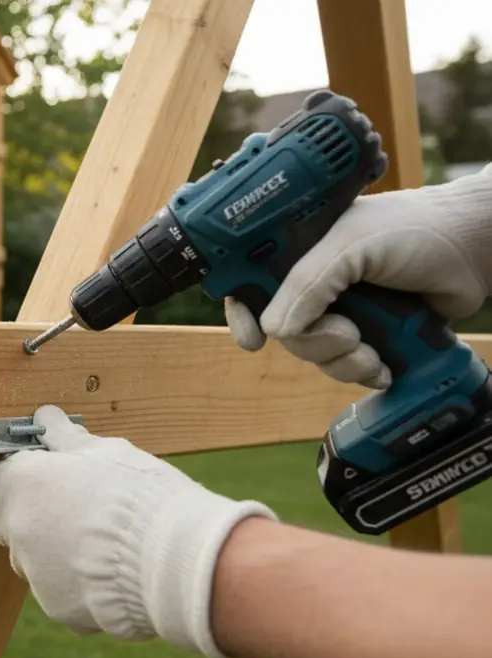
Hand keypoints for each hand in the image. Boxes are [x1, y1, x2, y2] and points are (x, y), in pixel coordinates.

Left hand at [0, 406, 276, 657]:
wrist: (173, 559)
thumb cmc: (142, 496)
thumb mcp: (107, 452)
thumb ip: (66, 438)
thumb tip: (47, 419)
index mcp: (22, 483)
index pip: (1, 477)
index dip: (25, 476)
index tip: (49, 476)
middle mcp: (16, 528)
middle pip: (13, 520)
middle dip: (38, 515)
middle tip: (80, 510)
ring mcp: (33, 572)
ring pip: (34, 559)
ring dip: (55, 552)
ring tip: (103, 545)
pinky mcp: (56, 607)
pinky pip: (59, 591)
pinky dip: (77, 584)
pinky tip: (112, 572)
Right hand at [226, 164, 491, 389]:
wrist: (475, 250)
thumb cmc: (415, 229)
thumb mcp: (351, 246)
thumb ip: (308, 284)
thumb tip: (275, 329)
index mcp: (298, 251)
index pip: (249, 284)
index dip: (244, 313)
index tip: (253, 339)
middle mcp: (315, 283)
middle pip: (283, 332)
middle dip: (313, 342)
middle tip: (349, 332)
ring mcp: (342, 311)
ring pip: (314, 356)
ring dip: (344, 361)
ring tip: (372, 347)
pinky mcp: (369, 336)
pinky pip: (345, 368)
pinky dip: (362, 372)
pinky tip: (383, 364)